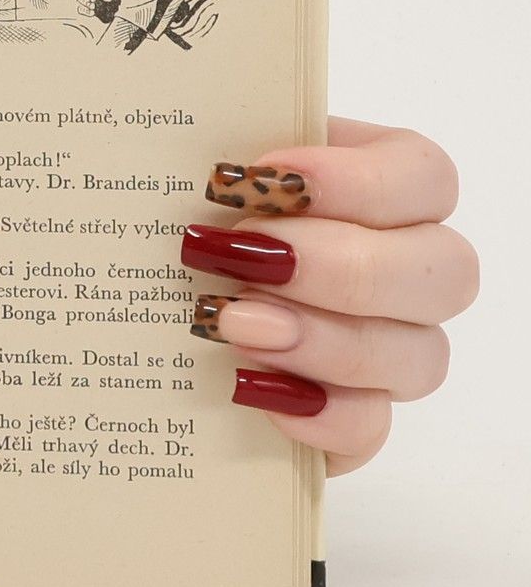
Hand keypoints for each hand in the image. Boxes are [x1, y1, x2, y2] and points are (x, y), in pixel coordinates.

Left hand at [182, 119, 476, 474]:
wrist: (142, 297)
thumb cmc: (185, 210)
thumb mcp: (194, 166)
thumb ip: (227, 157)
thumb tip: (222, 164)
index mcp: (381, 185)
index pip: (424, 176)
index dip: (359, 180)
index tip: (266, 178)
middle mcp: (407, 269)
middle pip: (444, 272)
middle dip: (340, 266)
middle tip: (243, 260)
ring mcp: (391, 349)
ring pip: (418, 356)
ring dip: (323, 340)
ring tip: (229, 322)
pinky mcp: (351, 414)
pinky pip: (369, 429)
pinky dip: (318, 415)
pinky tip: (251, 389)